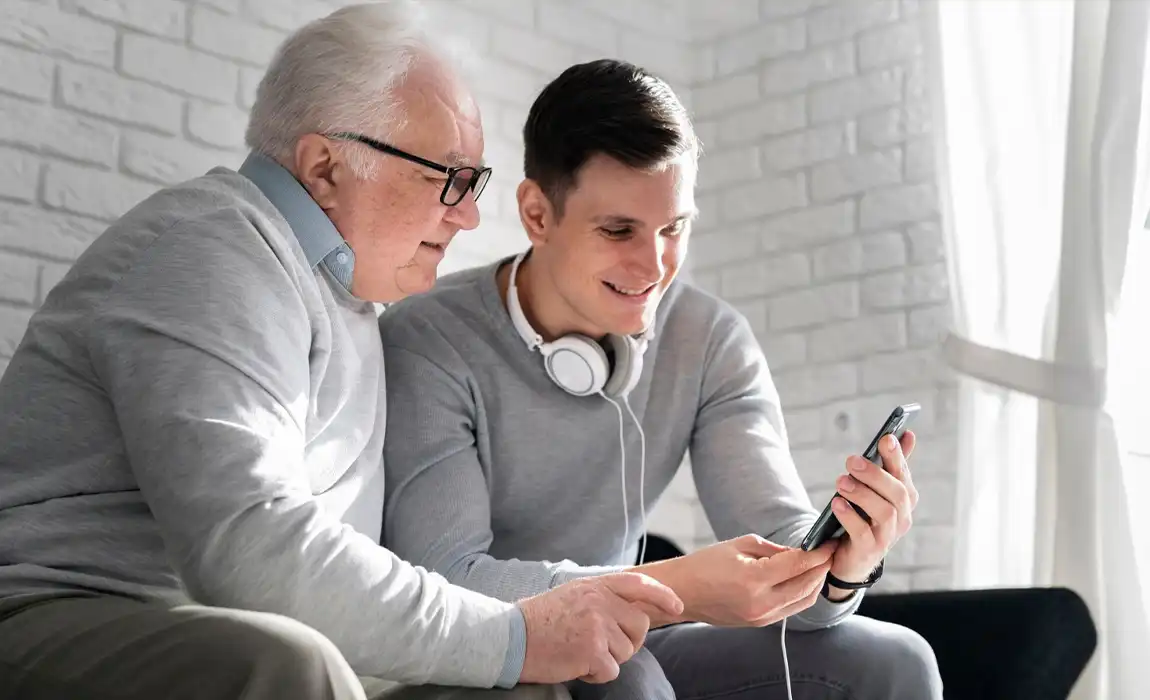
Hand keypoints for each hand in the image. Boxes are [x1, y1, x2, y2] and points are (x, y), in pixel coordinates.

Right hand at [517, 572, 682, 684]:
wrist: (511, 637)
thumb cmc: (541, 620)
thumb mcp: (574, 595)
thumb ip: (603, 598)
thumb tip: (634, 611)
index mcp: (595, 586)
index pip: (639, 584)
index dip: (663, 595)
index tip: (677, 606)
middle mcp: (599, 602)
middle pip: (640, 626)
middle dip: (628, 641)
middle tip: (602, 646)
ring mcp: (597, 625)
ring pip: (626, 652)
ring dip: (607, 659)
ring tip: (580, 651)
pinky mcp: (592, 650)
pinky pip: (611, 671)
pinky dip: (595, 674)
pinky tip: (575, 664)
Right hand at [635, 534, 836, 627]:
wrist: (682, 593)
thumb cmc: (704, 564)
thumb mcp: (739, 545)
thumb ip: (773, 550)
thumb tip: (799, 552)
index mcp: (753, 579)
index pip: (798, 564)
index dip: (819, 553)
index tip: (830, 542)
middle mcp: (760, 602)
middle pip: (807, 585)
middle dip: (822, 567)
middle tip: (829, 552)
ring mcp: (761, 617)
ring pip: (803, 600)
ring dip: (815, 582)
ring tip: (819, 565)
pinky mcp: (760, 624)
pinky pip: (790, 609)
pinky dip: (801, 593)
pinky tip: (803, 580)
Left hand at [827, 430, 918, 599]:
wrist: (852, 557)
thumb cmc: (865, 516)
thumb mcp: (877, 490)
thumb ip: (890, 465)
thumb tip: (906, 434)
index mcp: (904, 499)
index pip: (904, 475)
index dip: (897, 456)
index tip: (886, 438)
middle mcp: (902, 517)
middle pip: (898, 493)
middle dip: (875, 474)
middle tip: (851, 460)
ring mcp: (887, 536)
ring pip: (884, 512)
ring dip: (862, 493)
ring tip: (841, 481)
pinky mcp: (869, 550)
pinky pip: (862, 532)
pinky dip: (849, 516)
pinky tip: (836, 503)